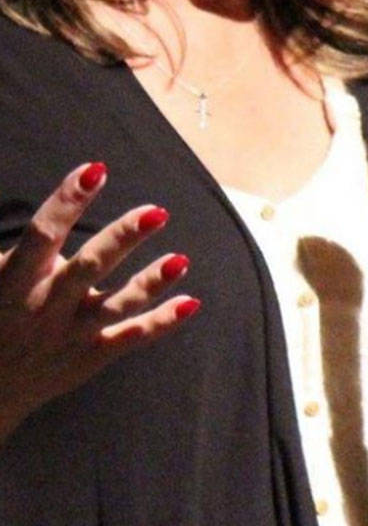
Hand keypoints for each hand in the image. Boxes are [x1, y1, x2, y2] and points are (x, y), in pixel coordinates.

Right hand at [0, 162, 199, 441]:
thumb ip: (23, 248)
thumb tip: (31, 194)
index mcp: (17, 279)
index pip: (43, 235)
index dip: (67, 202)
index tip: (96, 170)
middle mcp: (46, 306)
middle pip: (88, 268)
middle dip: (122, 239)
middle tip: (157, 212)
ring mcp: (72, 333)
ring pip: (116, 306)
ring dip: (150, 283)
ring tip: (181, 260)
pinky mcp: (92, 354)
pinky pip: (132, 337)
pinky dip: (162, 322)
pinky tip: (192, 302)